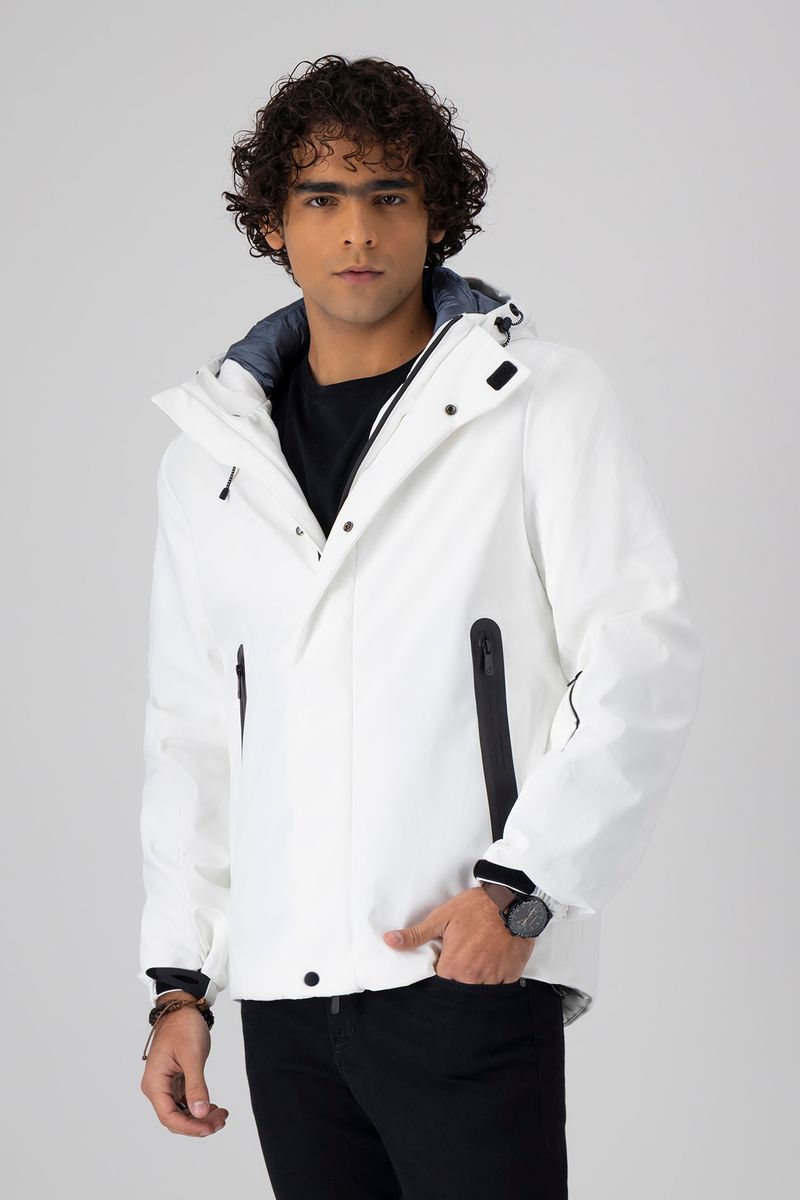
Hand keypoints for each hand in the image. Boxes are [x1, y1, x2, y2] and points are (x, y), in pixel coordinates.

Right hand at [140, 997, 228, 1136]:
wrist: (182, 1009)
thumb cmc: (183, 1027)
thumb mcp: (192, 1056)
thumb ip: (196, 1086)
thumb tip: (200, 1113)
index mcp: (155, 1083)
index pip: (168, 1116)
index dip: (189, 1127)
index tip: (210, 1128)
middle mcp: (156, 1087)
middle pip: (175, 1118)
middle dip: (198, 1124)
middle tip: (221, 1121)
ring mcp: (165, 1085)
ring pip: (181, 1112)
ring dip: (200, 1118)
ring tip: (221, 1116)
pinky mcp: (174, 1082)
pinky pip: (185, 1102)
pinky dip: (199, 1107)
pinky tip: (214, 1108)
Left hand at [383, 885, 535, 982]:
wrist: (512, 902)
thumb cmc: (476, 908)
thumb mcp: (441, 917)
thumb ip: (416, 935)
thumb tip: (390, 941)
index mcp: (453, 966)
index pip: (441, 979)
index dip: (444, 965)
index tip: (449, 953)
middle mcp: (473, 977)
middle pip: (460, 985)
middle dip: (461, 971)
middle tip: (468, 950)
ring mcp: (493, 979)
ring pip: (480, 987)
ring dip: (479, 975)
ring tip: (482, 952)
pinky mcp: (511, 977)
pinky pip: (499, 986)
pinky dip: (496, 975)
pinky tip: (495, 957)